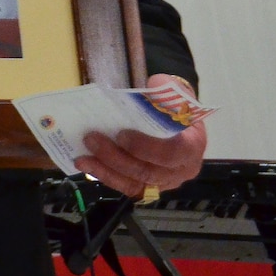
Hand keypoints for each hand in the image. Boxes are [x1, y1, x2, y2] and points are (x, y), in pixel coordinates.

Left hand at [75, 74, 207, 198]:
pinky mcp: (148, 187)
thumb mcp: (175, 92)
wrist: (174, 117)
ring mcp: (165, 182)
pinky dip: (105, 176)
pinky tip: (87, 166)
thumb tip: (152, 89)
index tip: (121, 134)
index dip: (146, 147)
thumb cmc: (173, 104)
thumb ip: (166, 91)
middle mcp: (182, 170)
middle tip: (91, 138)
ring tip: (82, 158)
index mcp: (193, 146)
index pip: (172, 153)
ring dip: (105, 169)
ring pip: (134, 182)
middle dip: (116, 156)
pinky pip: (126, 186)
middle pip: (147, 171)